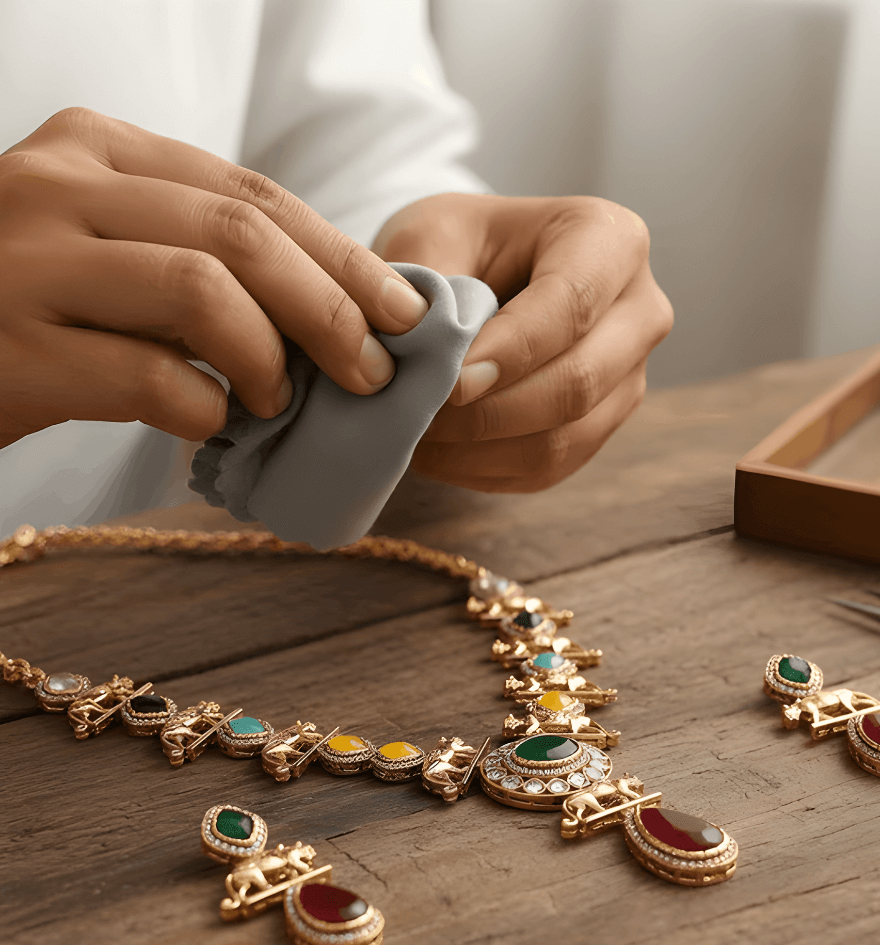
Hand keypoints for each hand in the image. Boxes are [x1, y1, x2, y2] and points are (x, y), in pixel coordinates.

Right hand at [0, 107, 428, 448]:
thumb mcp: (112, 249)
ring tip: (279, 402)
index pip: (254, 193)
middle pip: (243, 234)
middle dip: (331, 309)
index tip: (405, 314)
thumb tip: (339, 312)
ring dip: (269, 359)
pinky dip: (204, 409)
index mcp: (99, 150)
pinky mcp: (12, 351)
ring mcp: (27, 263)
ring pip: (202, 290)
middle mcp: (59, 186)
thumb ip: (201, 254)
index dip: (345, 258)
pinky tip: (211, 424)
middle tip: (371, 373)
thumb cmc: (34, 305)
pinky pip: (149, 378)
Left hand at [373, 193, 673, 491]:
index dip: (511, 351)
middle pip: (580, 381)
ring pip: (566, 437)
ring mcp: (629, 376)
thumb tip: (418, 345)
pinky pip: (552, 466)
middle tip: (422, 414)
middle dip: (491, 411)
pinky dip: (487, 469)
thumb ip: (426, 286)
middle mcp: (639, 311)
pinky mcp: (603, 424)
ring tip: (419, 434)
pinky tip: (440, 452)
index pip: (571, 304)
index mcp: (610, 240)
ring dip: (483, 448)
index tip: (450, 381)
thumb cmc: (457, 243)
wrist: (477, 273)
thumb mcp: (430, 235)